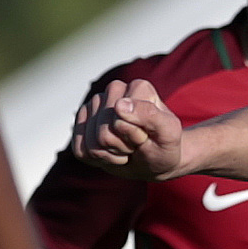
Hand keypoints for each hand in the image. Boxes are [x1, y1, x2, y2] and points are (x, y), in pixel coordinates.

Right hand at [71, 76, 185, 177]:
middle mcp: (114, 90)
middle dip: (122, 146)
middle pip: (103, 134)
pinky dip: (97, 158)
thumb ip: (149, 116)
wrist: (155, 161)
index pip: (120, 122)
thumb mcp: (167, 134)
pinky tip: (111, 150)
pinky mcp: (81, 122)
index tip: (147, 134)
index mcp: (138, 88)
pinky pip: (80, 150)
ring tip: (126, 146)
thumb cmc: (164, 146)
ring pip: (91, 144)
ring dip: (110, 154)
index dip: (135, 137)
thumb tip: (119, 105)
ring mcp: (95, 105)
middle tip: (136, 142)